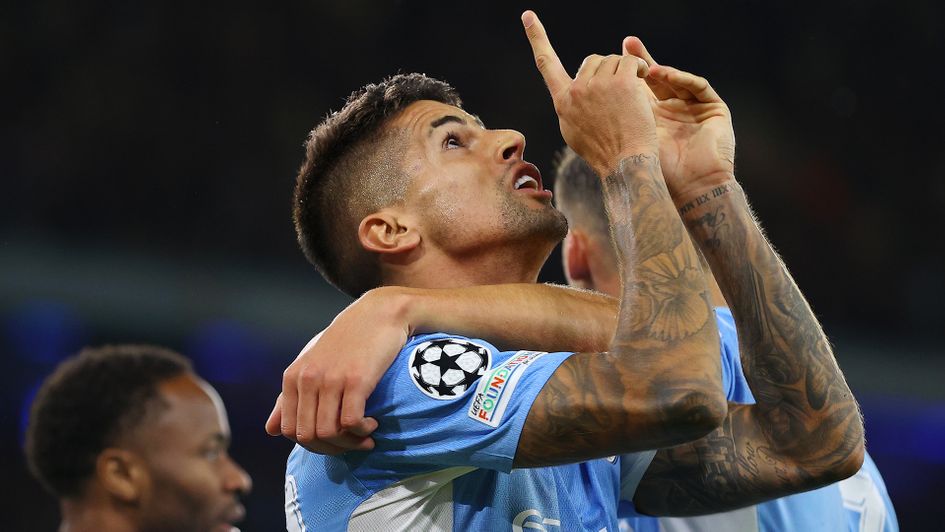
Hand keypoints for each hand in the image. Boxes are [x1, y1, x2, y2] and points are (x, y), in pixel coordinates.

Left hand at [265, 288, 411, 453]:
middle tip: (353, 444)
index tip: (334, 442)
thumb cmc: (347, 340)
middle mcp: (308, 379)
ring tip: (365, 435)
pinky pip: (351, 422)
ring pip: (328, 433)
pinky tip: (372, 423)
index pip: (288, 430)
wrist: (379, 313)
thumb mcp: (312, 363)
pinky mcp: (356, 380)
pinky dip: (362, 431)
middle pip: (308, 436)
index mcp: (293, 377)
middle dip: (332, 448)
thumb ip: (289, 397)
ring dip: (350, 443)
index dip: (312, 445)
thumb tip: (270, 431)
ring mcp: (331, 379)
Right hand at [522, 10, 656, 176]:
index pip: (546, 64)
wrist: (624, 163)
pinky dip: (639, 69)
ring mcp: (598, 85)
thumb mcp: (575, 131)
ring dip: (625, 71)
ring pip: (613, 60)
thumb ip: (572, 106)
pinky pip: (630, 62)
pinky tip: (643, 84)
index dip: (537, 38)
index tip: (529, 16)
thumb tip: (573, 89)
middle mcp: (576, 90)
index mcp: (562, 102)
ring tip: (632, 95)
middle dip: (607, 71)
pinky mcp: (620, 82)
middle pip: (591, 60)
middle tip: (619, 93)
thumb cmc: (604, 152)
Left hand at [623, 37, 735, 201]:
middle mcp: (673, 111)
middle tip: (627, 44)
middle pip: (655, 78)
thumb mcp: (629, 139)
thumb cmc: (657, 172)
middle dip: (640, 61)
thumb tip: (580, 99)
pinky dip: (682, 79)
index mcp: (651, 119)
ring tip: (645, 68)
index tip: (607, 58)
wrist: (691, 189)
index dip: (624, 73)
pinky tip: (664, 76)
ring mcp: (695, 109)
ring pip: (676, 80)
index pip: (636, 89)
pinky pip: (698, 86)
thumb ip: (613, 119)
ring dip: (660, 70)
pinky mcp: (715, 109)